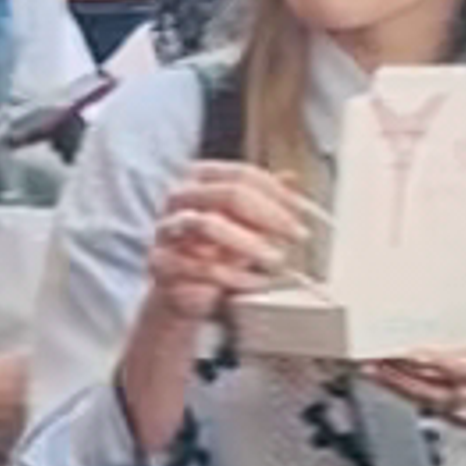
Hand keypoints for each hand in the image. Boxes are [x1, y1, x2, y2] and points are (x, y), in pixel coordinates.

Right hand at [138, 162, 311, 336]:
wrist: (181, 291)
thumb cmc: (214, 252)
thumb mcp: (245, 224)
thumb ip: (264, 201)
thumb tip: (292, 180)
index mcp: (199, 179)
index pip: (242, 175)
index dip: (276, 192)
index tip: (303, 212)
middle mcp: (180, 198)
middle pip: (228, 194)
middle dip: (270, 215)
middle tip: (297, 234)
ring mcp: (167, 228)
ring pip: (208, 224)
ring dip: (249, 244)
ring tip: (276, 259)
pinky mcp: (162, 262)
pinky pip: (199, 266)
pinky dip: (233, 275)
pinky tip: (254, 281)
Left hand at [373, 322, 465, 457]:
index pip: (449, 363)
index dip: (422, 358)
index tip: (401, 349)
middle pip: (427, 382)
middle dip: (396, 371)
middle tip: (369, 356)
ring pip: (422, 399)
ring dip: (393, 385)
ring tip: (368, 369)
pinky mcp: (463, 420)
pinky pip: (428, 409)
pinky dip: (406, 396)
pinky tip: (388, 384)